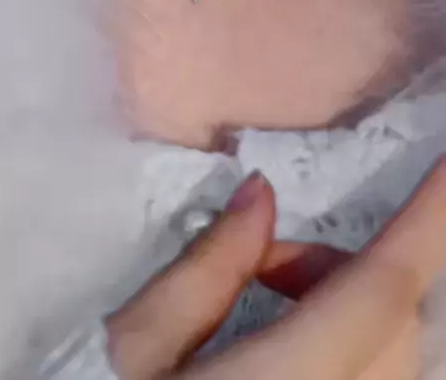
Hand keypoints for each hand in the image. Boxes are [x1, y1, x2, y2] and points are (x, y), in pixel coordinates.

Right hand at [107, 161, 445, 379]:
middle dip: (342, 267)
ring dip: (350, 305)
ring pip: (396, 350)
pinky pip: (382, 376)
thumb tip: (261, 195)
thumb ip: (208, 266)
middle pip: (391, 316)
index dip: (430, 222)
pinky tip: (286, 345)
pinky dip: (355, 342)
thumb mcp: (140, 348)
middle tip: (263, 265)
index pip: (381, 288)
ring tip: (267, 309)